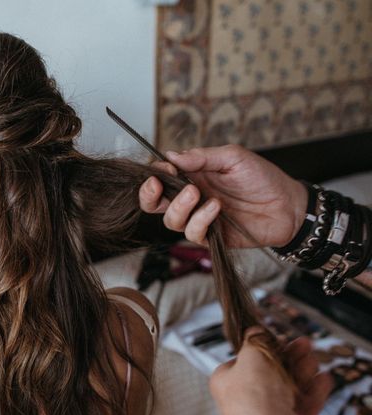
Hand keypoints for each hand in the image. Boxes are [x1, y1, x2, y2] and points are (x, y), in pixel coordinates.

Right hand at [139, 145, 307, 247]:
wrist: (288, 205)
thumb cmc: (263, 178)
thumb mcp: (233, 158)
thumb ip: (201, 157)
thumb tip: (171, 155)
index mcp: (192, 177)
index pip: (160, 178)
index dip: (154, 174)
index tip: (162, 168)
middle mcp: (191, 199)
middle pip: (154, 204)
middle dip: (149, 195)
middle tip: (157, 185)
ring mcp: (199, 219)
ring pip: (170, 220)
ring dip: (179, 207)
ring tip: (197, 194)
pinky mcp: (211, 237)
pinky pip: (193, 234)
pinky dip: (200, 220)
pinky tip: (216, 207)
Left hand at [210, 328, 332, 414]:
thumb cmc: (254, 397)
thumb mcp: (251, 355)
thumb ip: (254, 340)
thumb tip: (254, 331)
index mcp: (225, 381)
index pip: (243, 359)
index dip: (262, 348)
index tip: (277, 339)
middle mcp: (242, 399)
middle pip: (269, 372)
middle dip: (289, 357)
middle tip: (303, 345)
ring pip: (287, 388)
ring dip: (302, 371)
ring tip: (313, 362)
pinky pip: (300, 406)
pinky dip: (312, 392)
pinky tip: (322, 380)